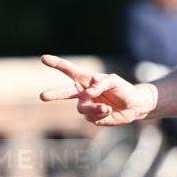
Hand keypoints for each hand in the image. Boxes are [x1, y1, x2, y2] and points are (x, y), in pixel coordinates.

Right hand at [39, 54, 155, 125]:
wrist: (134, 106)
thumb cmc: (123, 89)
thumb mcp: (113, 80)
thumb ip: (100, 84)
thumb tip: (87, 94)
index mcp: (85, 79)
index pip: (69, 70)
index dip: (56, 64)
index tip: (43, 58)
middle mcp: (83, 93)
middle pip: (64, 93)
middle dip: (53, 94)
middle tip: (42, 96)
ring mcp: (86, 106)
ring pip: (81, 109)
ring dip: (94, 108)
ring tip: (106, 108)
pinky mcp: (92, 118)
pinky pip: (91, 118)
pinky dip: (101, 114)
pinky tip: (109, 111)